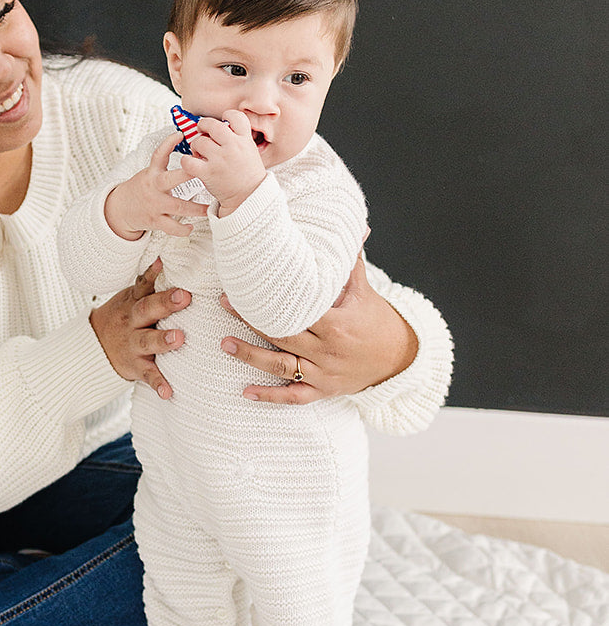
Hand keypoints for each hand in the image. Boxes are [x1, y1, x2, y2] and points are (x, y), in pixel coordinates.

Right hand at [90, 258, 190, 398]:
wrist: (94, 347)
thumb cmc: (124, 317)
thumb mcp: (130, 298)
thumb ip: (150, 283)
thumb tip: (169, 256)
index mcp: (133, 302)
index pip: (143, 285)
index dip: (154, 273)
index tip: (165, 262)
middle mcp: (132, 321)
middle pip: (146, 310)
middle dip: (165, 303)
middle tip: (184, 297)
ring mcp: (133, 344)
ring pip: (147, 341)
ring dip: (163, 340)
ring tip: (178, 338)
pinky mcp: (135, 366)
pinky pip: (148, 375)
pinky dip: (158, 383)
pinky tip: (168, 392)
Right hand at [104, 132, 209, 239]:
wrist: (121, 209)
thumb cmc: (142, 188)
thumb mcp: (150, 172)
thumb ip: (164, 163)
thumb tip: (185, 146)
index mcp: (152, 173)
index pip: (158, 155)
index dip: (168, 144)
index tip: (179, 134)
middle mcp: (153, 187)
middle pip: (170, 180)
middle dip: (187, 175)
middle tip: (203, 171)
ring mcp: (154, 205)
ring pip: (177, 207)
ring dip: (196, 209)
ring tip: (209, 208)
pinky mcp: (155, 221)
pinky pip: (171, 227)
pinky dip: (182, 229)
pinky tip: (190, 228)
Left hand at [178, 112, 265, 215]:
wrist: (249, 197)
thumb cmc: (248, 175)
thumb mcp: (251, 151)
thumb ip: (239, 138)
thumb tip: (223, 127)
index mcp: (244, 140)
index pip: (235, 116)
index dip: (226, 116)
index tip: (222, 121)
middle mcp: (232, 147)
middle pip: (212, 125)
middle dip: (203, 126)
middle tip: (202, 131)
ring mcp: (220, 159)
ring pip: (198, 142)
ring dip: (195, 145)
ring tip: (199, 153)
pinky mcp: (208, 173)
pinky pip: (188, 161)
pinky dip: (186, 161)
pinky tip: (191, 164)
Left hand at [220, 251, 417, 402]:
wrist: (400, 359)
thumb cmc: (378, 321)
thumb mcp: (364, 292)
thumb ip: (350, 264)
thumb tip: (354, 229)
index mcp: (337, 325)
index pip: (296, 311)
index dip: (270, 301)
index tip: (246, 287)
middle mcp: (328, 351)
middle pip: (282, 336)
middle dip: (251, 321)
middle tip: (225, 305)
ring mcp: (324, 374)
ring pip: (282, 366)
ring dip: (251, 356)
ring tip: (225, 344)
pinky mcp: (323, 391)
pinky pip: (294, 397)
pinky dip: (270, 396)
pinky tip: (246, 392)